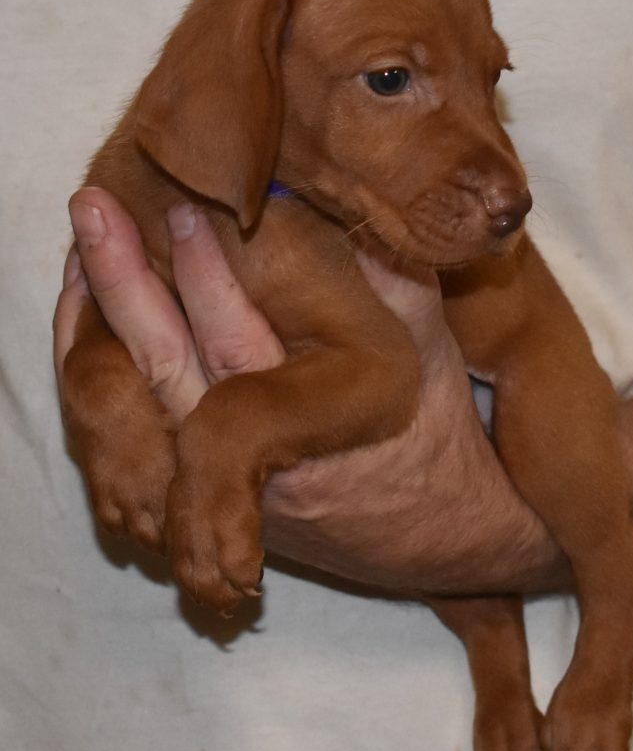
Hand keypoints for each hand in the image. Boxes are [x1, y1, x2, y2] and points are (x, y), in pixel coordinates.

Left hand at [54, 187, 564, 594]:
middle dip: (127, 290)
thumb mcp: (431, 358)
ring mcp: (225, 499)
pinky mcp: (205, 510)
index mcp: (323, 425)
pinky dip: (100, 394)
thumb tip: (354, 214)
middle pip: (171, 377)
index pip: (244, 349)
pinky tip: (85, 337)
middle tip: (94, 214)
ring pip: (135, 424)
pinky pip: (130, 455)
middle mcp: (260, 471)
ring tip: (76, 266)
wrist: (438, 538)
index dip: (208, 280)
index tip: (180, 212)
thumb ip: (396, 287)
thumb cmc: (436, 438)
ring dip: (97, 340)